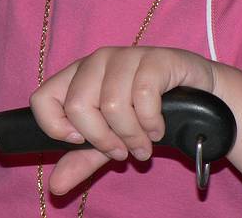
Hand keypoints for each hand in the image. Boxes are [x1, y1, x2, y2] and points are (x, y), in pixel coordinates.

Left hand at [29, 46, 217, 194]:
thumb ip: (81, 160)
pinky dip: (152, 123)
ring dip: (132, 136)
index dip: (56, 127)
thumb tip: (55, 186)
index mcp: (76, 76)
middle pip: (77, 106)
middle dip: (102, 139)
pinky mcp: (155, 58)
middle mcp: (96, 61)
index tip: (80, 141)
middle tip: (123, 151)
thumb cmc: (146, 116)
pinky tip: (158, 128)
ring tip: (143, 144)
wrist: (199, 98)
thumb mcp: (110, 142)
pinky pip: (143, 96)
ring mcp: (125, 55)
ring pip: (112, 105)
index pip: (42, 98)